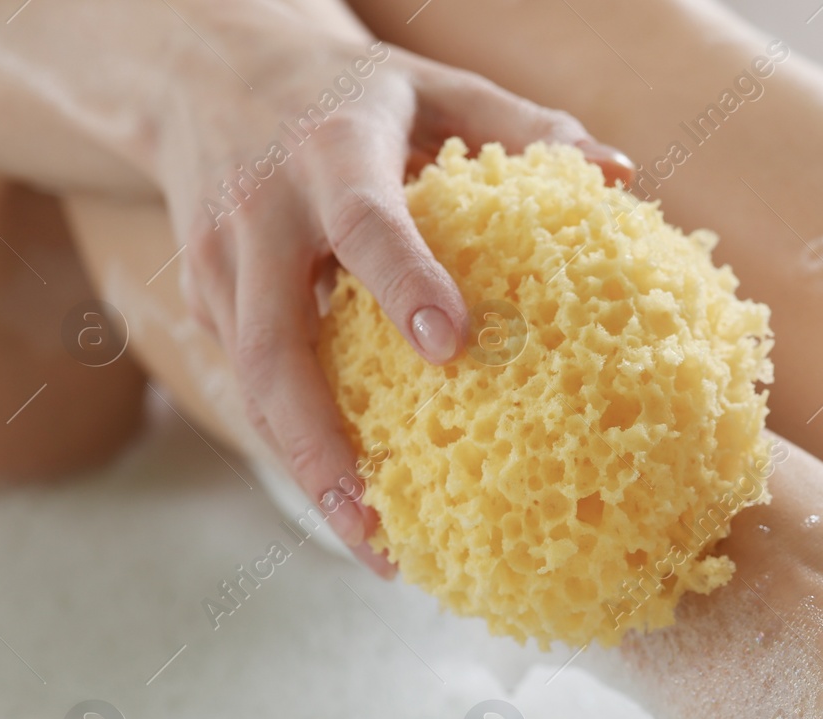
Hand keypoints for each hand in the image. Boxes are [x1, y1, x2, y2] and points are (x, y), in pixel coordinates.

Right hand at [151, 8, 631, 574]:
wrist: (202, 69)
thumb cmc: (350, 88)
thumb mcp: (435, 85)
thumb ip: (525, 126)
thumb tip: (622, 177)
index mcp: (330, 153)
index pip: (364, 225)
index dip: (403, 283)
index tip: (452, 348)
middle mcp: (259, 213)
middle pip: (274, 346)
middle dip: (320, 443)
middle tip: (380, 522)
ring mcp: (216, 263)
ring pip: (251, 384)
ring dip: (305, 471)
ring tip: (374, 545)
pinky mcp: (200, 297)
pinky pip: (246, 383)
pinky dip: (293, 447)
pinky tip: (349, 500)